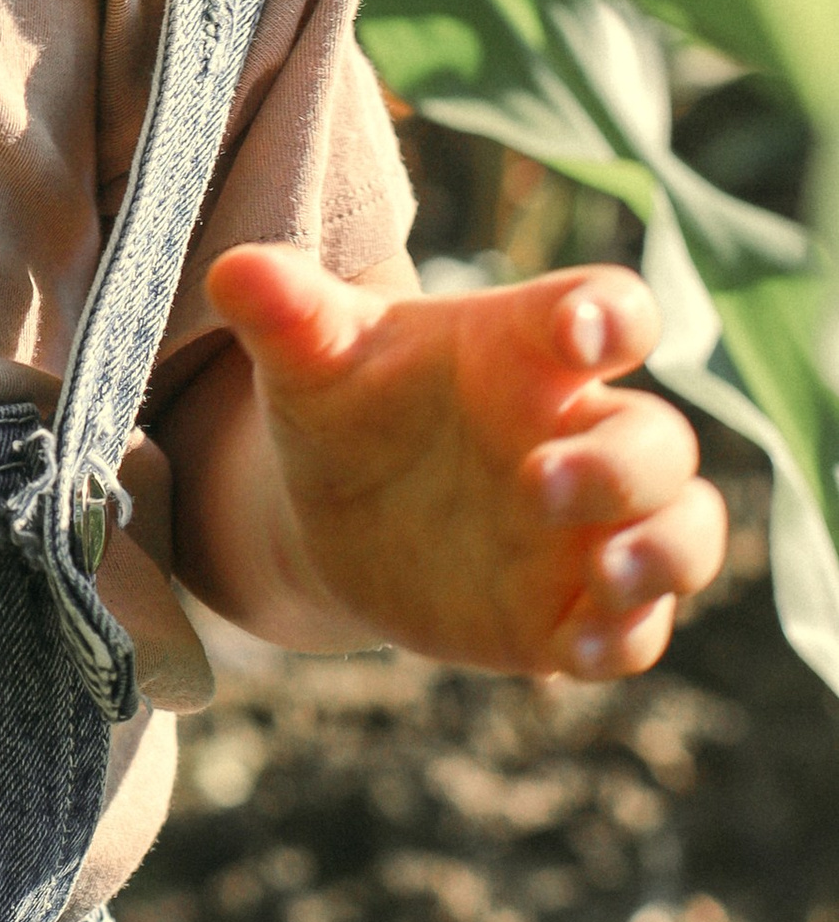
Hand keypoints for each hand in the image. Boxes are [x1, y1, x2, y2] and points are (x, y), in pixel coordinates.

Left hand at [204, 246, 725, 679]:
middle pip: (659, 438)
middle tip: (538, 484)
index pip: (608, 310)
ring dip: (666, 551)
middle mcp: (578, 433)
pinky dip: (622, 638)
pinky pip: (637, 631)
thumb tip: (235, 270)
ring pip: (687, 530)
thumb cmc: (344, 405)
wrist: (330, 509)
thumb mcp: (311, 357)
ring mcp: (588, 529)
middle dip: (621, 465)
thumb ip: (287, 313)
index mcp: (527, 349)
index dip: (613, 315)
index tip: (584, 330)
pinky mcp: (571, 610)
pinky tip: (571, 651)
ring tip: (610, 572)